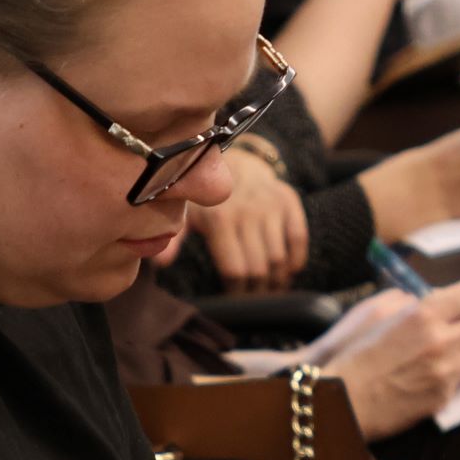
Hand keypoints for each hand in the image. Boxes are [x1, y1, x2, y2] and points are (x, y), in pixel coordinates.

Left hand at [185, 149, 309, 290]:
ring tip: (270, 290)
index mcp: (220, 220)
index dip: (237, 292)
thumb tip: (160, 264)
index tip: (236, 300)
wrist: (235, 159)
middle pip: (259, 269)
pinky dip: (296, 260)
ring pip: (279, 259)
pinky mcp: (288, 200)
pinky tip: (288, 270)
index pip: (235, 271)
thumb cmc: (208, 197)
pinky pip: (298, 238)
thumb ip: (175, 240)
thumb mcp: (186, 214)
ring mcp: (270, 206)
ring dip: (277, 281)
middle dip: (257, 292)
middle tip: (254, 299)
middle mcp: (248, 212)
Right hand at [322, 282, 459, 436]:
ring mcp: (446, 372)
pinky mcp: (443, 397)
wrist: (339, 399)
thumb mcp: (373, 311)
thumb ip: (410, 301)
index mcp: (424, 313)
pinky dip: (454, 378)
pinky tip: (433, 378)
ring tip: (459, 354)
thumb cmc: (351, 353)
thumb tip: (433, 299)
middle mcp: (442, 341)